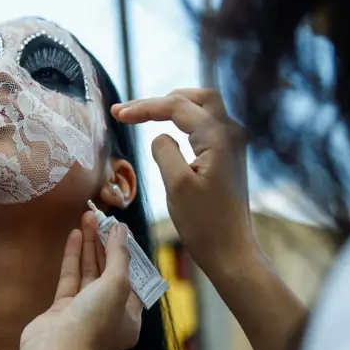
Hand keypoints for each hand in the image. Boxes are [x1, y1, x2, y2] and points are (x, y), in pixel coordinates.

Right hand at [22, 212, 141, 349]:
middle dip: (106, 245)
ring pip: (89, 273)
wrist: (57, 349)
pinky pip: (70, 277)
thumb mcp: (117, 284)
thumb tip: (122, 229)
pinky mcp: (62, 308)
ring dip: (89, 246)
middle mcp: (108, 315)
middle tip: (101, 218)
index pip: (133, 282)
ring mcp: (83, 311)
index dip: (129, 256)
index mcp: (129, 319)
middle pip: (110, 274)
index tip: (122, 233)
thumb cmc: (95, 321)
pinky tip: (75, 235)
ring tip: (88, 218)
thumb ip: (119, 255)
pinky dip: (74, 256)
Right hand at [111, 88, 259, 275]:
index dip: (144, 107)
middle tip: (133, 111)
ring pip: (204, 109)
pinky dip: (185, 123)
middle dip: (163, 100)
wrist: (231, 251)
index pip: (177, 107)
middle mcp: (231, 134)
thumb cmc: (204, 223)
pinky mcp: (229, 157)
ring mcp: (233, 145)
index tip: (116, 114)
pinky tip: (169, 132)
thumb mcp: (176, 185)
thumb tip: (159, 137)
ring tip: (145, 115)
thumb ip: (164, 150)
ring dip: (175, 108)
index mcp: (218, 136)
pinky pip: (206, 127)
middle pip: (198, 97)